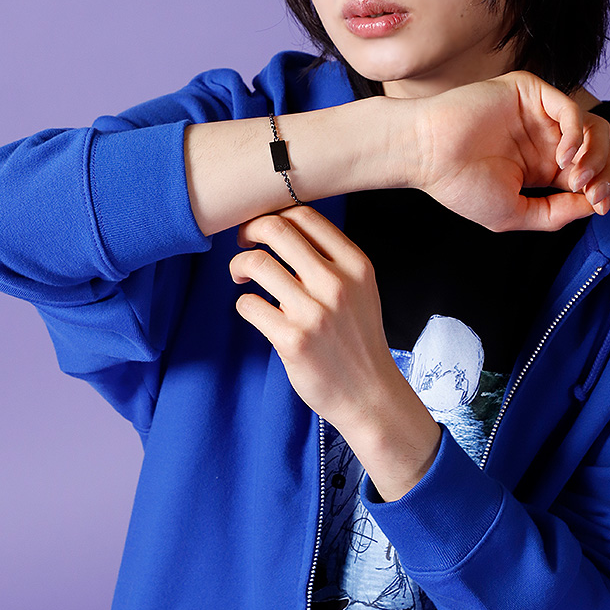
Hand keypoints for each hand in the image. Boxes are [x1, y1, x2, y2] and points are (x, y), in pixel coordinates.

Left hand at [229, 206, 440, 499]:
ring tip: (240, 275)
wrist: (370, 394)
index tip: (264, 229)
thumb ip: (332, 259)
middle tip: (243, 244)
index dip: (275, 215)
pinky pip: (249, 304)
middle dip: (250, 230)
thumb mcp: (361, 288)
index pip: (305, 216)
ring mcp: (314, 312)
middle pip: (277, 230)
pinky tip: (254, 309)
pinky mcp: (292, 340)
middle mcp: (336, 283)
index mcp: (355, 264)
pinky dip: (244, 303)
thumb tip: (283, 228)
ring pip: (257, 263)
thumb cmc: (358, 338)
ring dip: (239, 265)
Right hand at [415, 71, 609, 231]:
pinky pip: (570, 107)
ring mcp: (540, 115)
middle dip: (607, 172)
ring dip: (595, 154)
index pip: (593, 172)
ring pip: (594, 127)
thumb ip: (556, 213)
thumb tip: (595, 205)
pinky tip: (562, 155)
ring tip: (575, 176)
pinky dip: (577, 132)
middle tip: (592, 191)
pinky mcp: (529, 93)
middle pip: (602, 148)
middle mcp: (546, 139)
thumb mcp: (514, 214)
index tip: (600, 205)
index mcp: (543, 167)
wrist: (428, 155)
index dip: (605, 188)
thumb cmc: (460, 185)